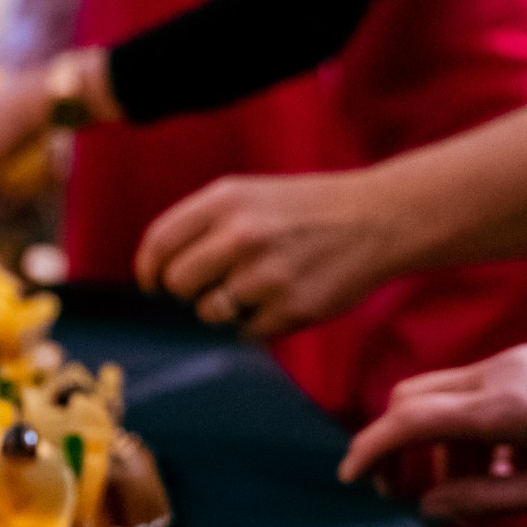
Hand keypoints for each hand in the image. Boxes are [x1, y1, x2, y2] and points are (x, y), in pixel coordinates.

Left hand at [133, 169, 406, 336]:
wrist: (378, 219)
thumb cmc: (303, 210)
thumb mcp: (248, 194)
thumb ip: (200, 224)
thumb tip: (155, 270)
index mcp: (225, 199)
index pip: (159, 242)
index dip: (148, 268)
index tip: (151, 283)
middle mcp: (241, 234)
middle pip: (177, 283)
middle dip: (186, 289)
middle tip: (212, 283)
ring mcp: (266, 274)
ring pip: (209, 311)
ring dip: (223, 307)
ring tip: (256, 286)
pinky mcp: (291, 309)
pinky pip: (246, 331)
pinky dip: (258, 322)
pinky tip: (282, 298)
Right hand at [340, 344, 526, 518]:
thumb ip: (486, 499)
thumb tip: (431, 506)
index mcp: (511, 406)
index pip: (412, 418)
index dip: (372, 448)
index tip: (351, 479)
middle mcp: (504, 372)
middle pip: (413, 397)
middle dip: (394, 443)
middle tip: (399, 493)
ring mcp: (516, 360)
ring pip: (441, 395)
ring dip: (433, 442)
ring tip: (458, 494)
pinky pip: (472, 392)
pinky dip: (463, 429)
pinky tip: (491, 469)